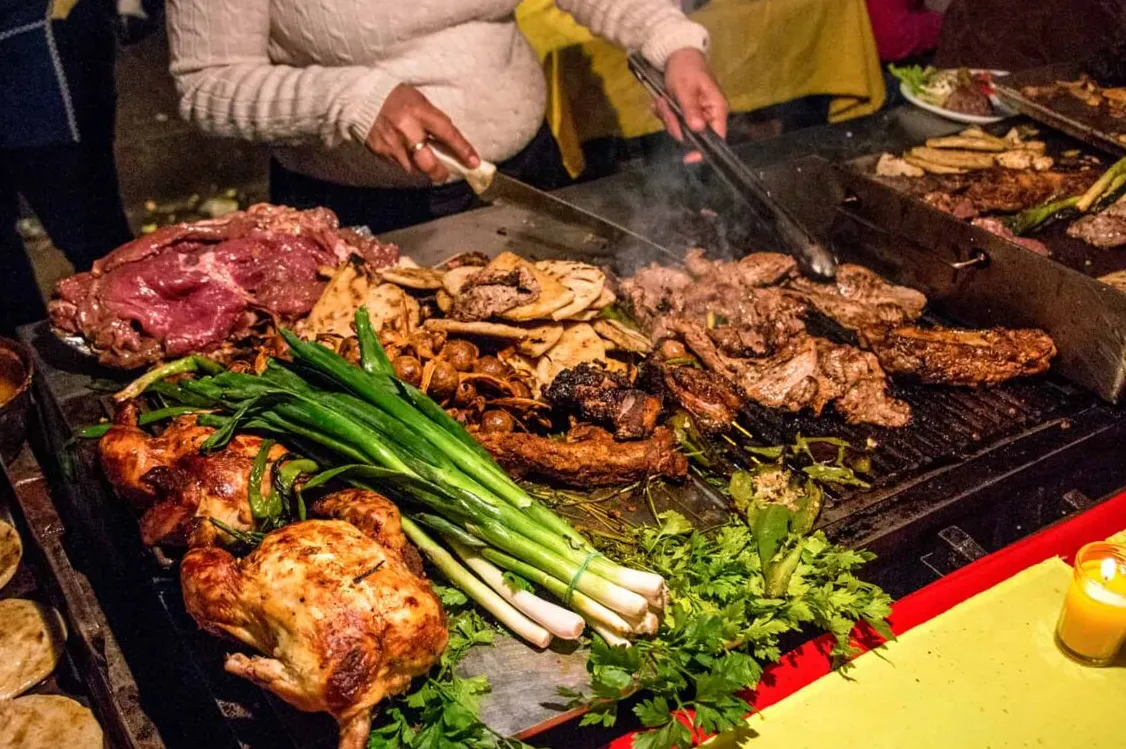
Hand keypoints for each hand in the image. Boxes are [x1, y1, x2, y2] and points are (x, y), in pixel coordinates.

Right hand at [365, 84, 478, 181]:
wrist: (362, 97)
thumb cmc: (397, 98)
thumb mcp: (420, 102)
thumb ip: (434, 121)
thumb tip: (450, 142)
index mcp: (419, 112)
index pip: (447, 134)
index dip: (462, 150)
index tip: (474, 163)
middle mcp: (406, 130)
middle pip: (428, 163)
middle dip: (439, 172)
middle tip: (444, 173)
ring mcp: (392, 144)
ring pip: (414, 169)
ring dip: (422, 168)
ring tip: (423, 160)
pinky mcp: (381, 152)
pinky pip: (399, 165)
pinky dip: (407, 162)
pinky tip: (405, 154)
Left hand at [654, 48, 728, 162]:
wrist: (676, 54)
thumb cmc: (686, 68)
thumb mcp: (685, 88)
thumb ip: (691, 109)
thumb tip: (698, 129)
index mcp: (716, 109)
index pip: (717, 137)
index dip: (704, 150)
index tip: (687, 157)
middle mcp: (708, 115)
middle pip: (692, 136)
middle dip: (674, 124)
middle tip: (664, 107)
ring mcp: (695, 115)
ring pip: (679, 129)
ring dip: (666, 117)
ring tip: (661, 100)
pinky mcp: (684, 113)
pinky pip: (672, 121)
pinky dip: (663, 112)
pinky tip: (660, 100)